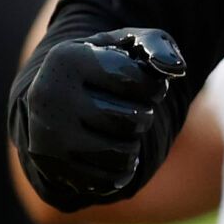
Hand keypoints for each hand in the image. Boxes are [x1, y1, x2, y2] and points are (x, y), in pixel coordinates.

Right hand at [16, 28, 185, 201]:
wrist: (55, 96)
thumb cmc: (103, 66)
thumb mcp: (128, 44)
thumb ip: (158, 46)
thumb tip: (175, 68)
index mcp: (68, 59)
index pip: (135, 80)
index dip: (154, 87)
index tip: (149, 88)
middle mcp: (50, 97)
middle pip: (130, 119)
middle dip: (143, 116)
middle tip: (134, 111)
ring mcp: (47, 136)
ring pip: (120, 153)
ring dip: (133, 144)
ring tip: (124, 132)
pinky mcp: (51, 168)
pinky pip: (107, 180)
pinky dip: (122, 170)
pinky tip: (115, 154)